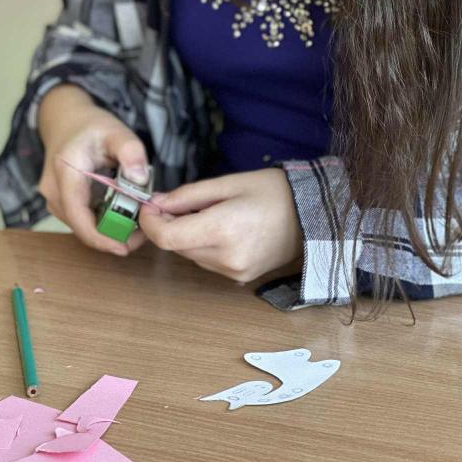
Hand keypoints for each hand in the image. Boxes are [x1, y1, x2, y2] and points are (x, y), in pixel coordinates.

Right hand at [37, 85, 149, 256]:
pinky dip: (103, 221)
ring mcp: (54, 198)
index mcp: (65, 173)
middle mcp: (53, 191)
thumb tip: (139, 179)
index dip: (100, 237)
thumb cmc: (91, 126)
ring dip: (108, 229)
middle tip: (143, 233)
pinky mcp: (62, 202)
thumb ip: (130, 151)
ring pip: (82, 225)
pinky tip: (124, 216)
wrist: (66, 120)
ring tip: (138, 224)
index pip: (78, 215)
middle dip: (112, 235)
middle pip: (81, 226)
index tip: (124, 248)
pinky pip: (82, 219)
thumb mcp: (115, 131)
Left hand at [138, 169, 302, 282]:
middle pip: (177, 247)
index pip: (168, 237)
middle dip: (170, 225)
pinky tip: (222, 229)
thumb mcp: (227, 183)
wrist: (313, 215)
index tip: (149, 206)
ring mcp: (234, 272)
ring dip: (188, 236)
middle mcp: (226, 258)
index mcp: (223, 229)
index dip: (150, 222)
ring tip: (210, 213)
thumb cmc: (273, 192)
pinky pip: (208, 262)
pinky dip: (205, 246)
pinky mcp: (240, 278)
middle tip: (180, 202)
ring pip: (191, 256)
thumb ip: (188, 196)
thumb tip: (156, 203)